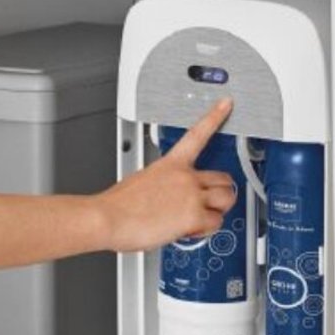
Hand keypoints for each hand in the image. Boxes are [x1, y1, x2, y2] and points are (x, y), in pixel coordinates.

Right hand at [96, 99, 236, 252]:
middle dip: (220, 193)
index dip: (215, 116)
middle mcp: (185, 176)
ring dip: (219, 211)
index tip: (226, 104)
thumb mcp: (141, 181)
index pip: (198, 134)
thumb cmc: (117, 206)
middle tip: (209, 205)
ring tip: (202, 220)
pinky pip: (216, 222)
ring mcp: (191, 195)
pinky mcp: (194, 215)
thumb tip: (168, 200)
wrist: (108, 218)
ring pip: (226, 199)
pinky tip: (190, 231)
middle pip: (223, 178)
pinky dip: (206, 229)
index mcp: (170, 164)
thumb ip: (163, 185)